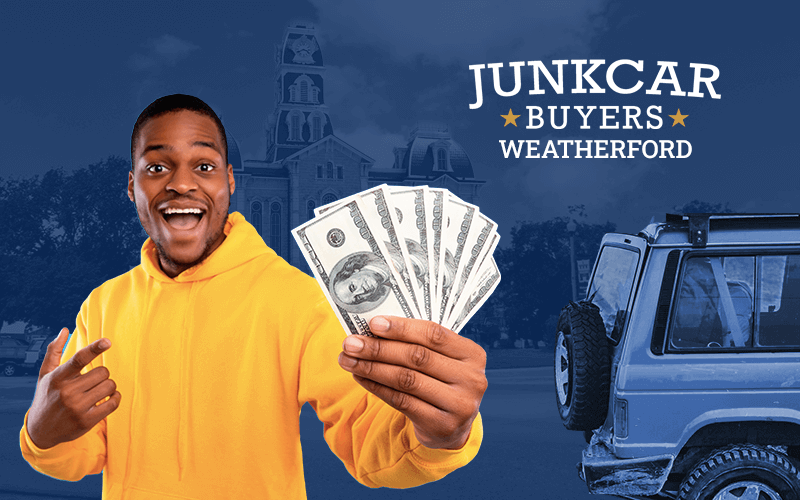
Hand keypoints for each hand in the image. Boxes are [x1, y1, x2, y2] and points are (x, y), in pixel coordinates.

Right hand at [26, 328, 120, 448]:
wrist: (40, 430)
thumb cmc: (46, 397)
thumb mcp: (45, 375)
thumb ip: (54, 351)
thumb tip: (64, 330)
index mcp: (57, 378)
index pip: (78, 359)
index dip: (94, 348)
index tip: (107, 341)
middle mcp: (67, 392)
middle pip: (102, 372)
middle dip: (102, 374)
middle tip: (94, 380)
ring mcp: (77, 407)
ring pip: (110, 386)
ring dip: (109, 386)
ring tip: (99, 390)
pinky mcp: (87, 420)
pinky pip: (113, 403)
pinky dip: (116, 398)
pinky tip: (109, 398)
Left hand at [338, 316, 486, 449]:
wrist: (452, 425)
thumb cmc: (440, 380)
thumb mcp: (440, 359)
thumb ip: (417, 342)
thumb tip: (373, 327)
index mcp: (473, 354)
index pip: (434, 334)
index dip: (402, 328)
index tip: (372, 323)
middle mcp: (472, 379)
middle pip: (417, 357)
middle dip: (379, 348)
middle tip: (351, 343)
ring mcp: (459, 404)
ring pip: (406, 380)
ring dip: (372, 368)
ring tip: (348, 360)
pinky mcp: (441, 424)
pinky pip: (401, 401)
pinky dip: (377, 387)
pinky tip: (360, 377)